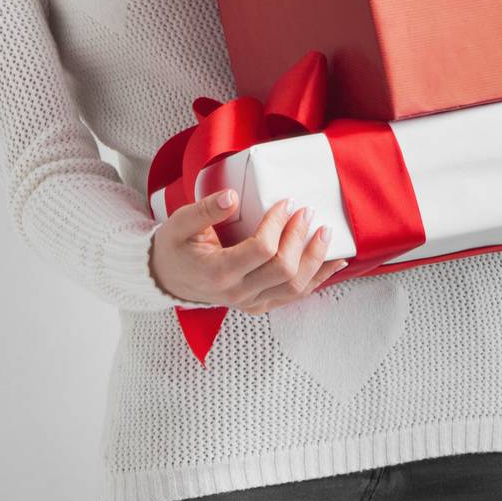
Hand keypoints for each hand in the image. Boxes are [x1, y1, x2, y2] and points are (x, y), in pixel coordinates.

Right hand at [150, 191, 349, 312]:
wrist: (168, 278)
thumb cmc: (175, 248)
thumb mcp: (179, 224)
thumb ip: (204, 210)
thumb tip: (231, 196)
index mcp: (218, 272)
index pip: (260, 249)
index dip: (278, 224)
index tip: (285, 202)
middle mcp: (237, 292)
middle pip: (283, 270)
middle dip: (300, 238)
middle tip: (308, 212)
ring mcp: (251, 302)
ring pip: (294, 288)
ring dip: (316, 259)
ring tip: (327, 233)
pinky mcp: (260, 304)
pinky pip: (294, 295)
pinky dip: (317, 278)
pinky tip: (334, 262)